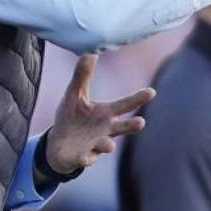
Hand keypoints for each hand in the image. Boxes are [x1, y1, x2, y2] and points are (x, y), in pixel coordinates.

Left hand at [45, 54, 155, 173]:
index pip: (124, 105)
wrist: (59, 145)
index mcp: (105, 113)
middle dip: (131, 126)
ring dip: (108, 145)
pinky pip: (85, 159)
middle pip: (122, 127)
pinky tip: (84, 158)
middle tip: (141, 122)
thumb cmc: (72, 117)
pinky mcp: (82, 157)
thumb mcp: (74, 94)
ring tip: (110, 145)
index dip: (137, 99)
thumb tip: (90, 51)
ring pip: (105, 145)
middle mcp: (105, 130)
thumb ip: (82, 76)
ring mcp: (95, 145)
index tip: (151, 92)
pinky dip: (86, 159)